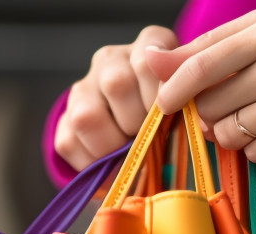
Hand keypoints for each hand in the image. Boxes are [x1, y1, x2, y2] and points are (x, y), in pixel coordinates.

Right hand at [53, 25, 179, 170]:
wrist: (142, 136)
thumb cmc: (174, 118)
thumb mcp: (189, 105)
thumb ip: (189, 105)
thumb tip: (191, 123)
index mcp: (146, 48)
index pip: (148, 59)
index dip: (160, 93)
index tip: (170, 116)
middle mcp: (111, 60)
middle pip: (117, 84)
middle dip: (138, 123)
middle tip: (152, 139)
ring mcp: (84, 87)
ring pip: (87, 116)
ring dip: (114, 146)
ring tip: (131, 155)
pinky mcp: (65, 120)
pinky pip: (70, 143)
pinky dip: (95, 164)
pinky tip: (113, 164)